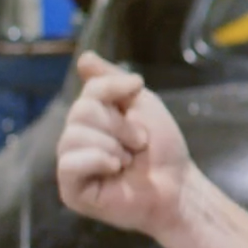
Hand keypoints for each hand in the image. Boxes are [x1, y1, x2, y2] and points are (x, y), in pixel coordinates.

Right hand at [56, 51, 192, 236]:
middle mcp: (76, 139)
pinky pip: (70, 163)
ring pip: (73, 135)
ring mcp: (71, 165)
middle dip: (120, 125)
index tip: (138, 87)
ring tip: (129, 159)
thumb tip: (84, 57)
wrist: (178, 184)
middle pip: (82, 111)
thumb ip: (111, 82)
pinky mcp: (71, 190)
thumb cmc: (162, 147)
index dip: (114, 87)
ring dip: (114, 145)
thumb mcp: (142, 104)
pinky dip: (99, 160)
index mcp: (91, 119)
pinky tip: (116, 169)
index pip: (89, 89)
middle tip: (139, 142)